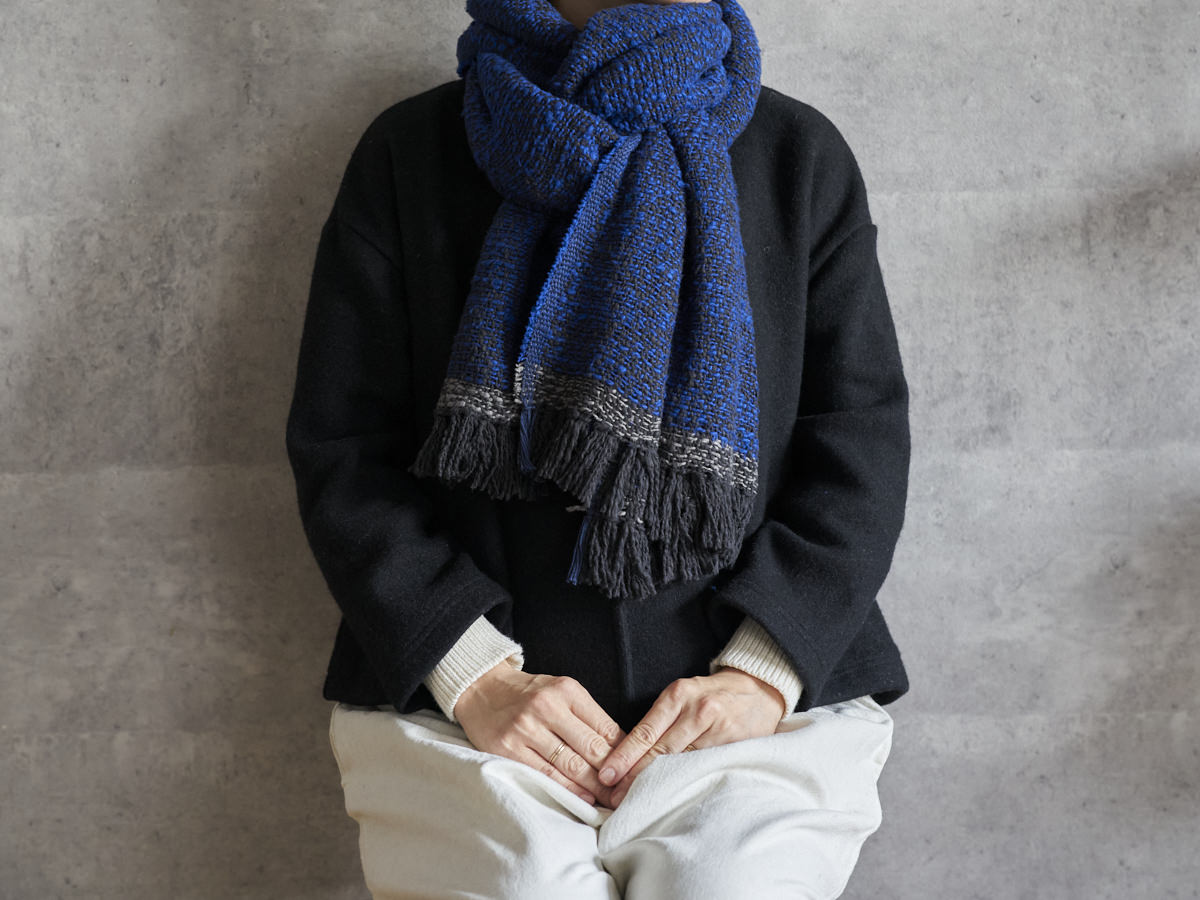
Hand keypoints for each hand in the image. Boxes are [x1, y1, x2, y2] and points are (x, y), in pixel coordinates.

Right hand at [454, 661, 626, 806]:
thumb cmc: (529, 694)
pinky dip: (567, 789)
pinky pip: (545, 775)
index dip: (624, 753)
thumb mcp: (561, 691)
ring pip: (570, 765)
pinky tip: (581, 797)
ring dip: (594, 786)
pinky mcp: (508, 749)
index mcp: (566, 690)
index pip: (605, 727)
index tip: (635, 770)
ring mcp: (526, 729)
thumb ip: (588, 716)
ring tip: (609, 799)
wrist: (482, 690)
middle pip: (591, 748)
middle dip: (612, 774)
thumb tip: (621, 748)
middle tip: (627, 792)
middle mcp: (547, 707)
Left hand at [597, 667, 786, 807]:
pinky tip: (675, 796)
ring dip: (660, 784)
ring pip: (682, 764)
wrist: (758, 691)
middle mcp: (697, 711)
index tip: (607, 776)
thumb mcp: (683, 695)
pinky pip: (705, 769)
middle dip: (636, 776)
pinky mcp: (734, 746)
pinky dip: (688, 783)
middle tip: (615, 798)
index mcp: (678, 695)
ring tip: (639, 802)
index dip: (624, 757)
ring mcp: (718, 730)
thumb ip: (660, 720)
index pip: (645, 732)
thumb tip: (627, 755)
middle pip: (661, 751)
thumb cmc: (712, 695)